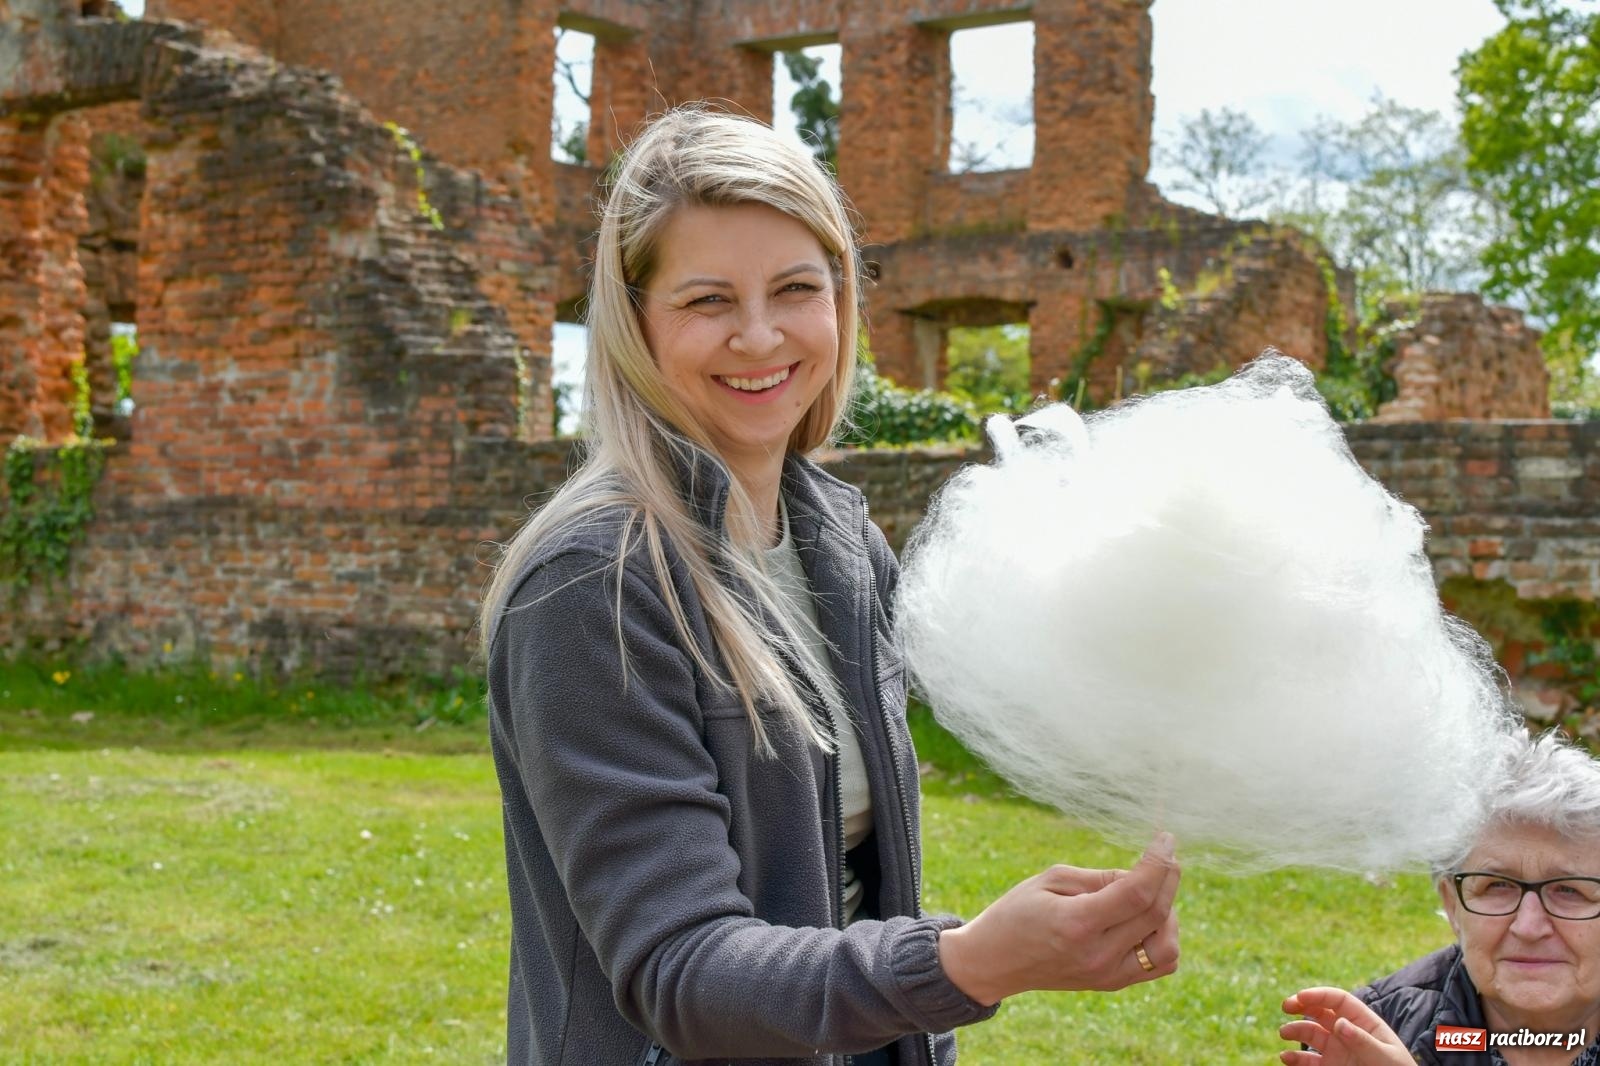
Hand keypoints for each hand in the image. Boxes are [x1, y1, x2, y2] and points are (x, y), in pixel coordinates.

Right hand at [937, 832, 1179, 1004]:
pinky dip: (1163, 936)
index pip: (1136, 893)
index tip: (1165, 838)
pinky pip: (1160, 964)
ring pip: (1168, 947)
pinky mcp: (1113, 984)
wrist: (994, 962)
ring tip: (1148, 893)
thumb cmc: (1016, 913)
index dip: (1157, 862)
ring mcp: (1108, 975)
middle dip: (1168, 877)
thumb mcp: (1050, 881)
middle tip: (1164, 855)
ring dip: (1168, 913)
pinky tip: (1144, 918)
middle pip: (1157, 914)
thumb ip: (1099, 878)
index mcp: (1076, 923)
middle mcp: (1097, 955)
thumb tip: (1140, 875)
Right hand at [1279, 987, 1413, 1065]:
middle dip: (1301, 1005)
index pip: (1339, 1000)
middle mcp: (1347, 1032)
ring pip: (1311, 1033)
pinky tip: (1286, 1057)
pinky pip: (1308, 1059)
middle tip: (1286, 1006)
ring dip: (1295, 1029)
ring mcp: (1337, 1049)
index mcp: (1364, 1022)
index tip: (1301, 996)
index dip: (1319, 995)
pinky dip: (1295, 1057)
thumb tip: (1339, 1022)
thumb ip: (1363, 1040)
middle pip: (1320, 1011)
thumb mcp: (1385, 1057)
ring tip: (1284, 1033)